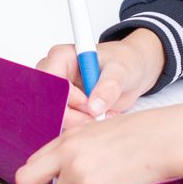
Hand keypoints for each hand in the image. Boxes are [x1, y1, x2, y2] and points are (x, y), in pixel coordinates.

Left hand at [14, 104, 182, 183]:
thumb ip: (76, 148)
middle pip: (26, 180)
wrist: (164, 139)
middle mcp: (67, 151)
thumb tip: (59, 174)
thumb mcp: (100, 131)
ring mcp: (77, 170)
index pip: (33, 162)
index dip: (33, 183)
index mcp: (68, 136)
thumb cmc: (141, 135)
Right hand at [36, 27, 164, 124]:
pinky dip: (79, 127)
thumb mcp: (121, 71)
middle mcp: (55, 74)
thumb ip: (108, 87)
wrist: (134, 72)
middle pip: (48, 102)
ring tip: (101, 116)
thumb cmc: (126, 62)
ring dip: (77, 122)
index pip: (50, 82)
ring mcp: (57, 93)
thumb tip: (94, 107)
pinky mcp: (64, 108)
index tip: (90, 106)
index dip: (67, 98)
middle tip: (96, 117)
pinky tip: (96, 120)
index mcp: (62, 56)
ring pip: (55, 117)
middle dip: (72, 115)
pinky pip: (63, 124)